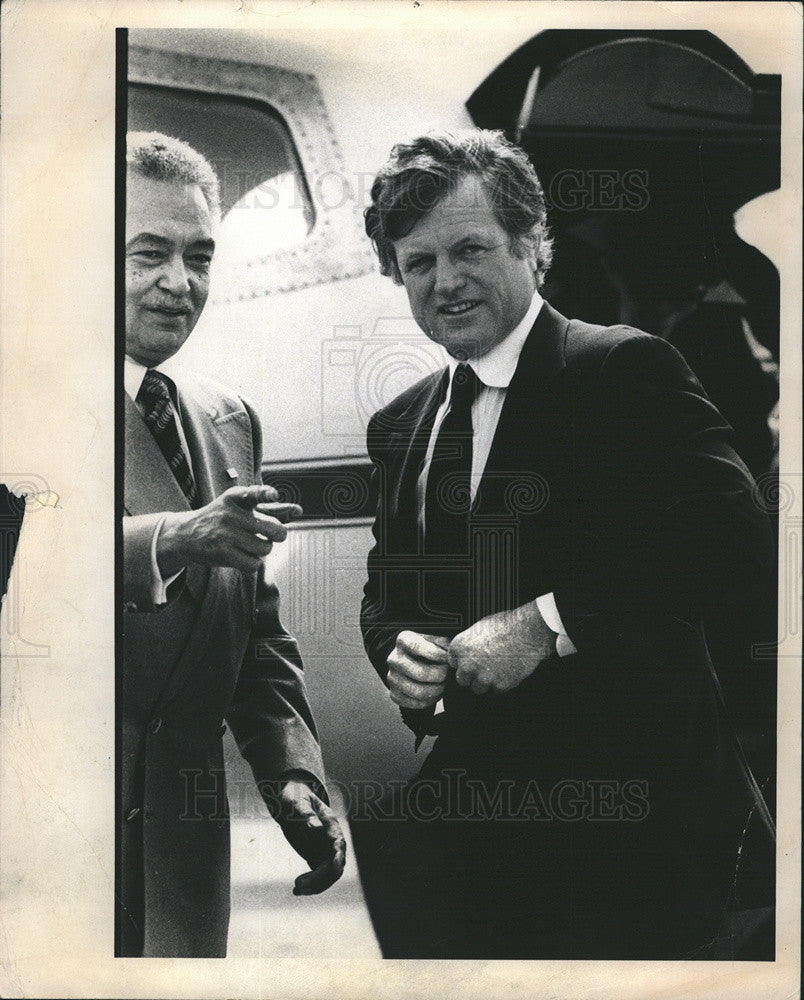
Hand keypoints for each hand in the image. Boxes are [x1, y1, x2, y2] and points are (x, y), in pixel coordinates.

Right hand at [156, 485, 301, 575]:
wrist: (185, 534)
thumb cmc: (222, 519)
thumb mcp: (239, 506)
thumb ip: (269, 507)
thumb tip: (299, 510)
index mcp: (235, 497)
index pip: (254, 493)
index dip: (266, 493)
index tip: (274, 494)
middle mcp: (231, 514)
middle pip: (274, 530)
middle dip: (278, 535)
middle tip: (270, 535)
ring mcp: (227, 534)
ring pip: (266, 549)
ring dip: (262, 550)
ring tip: (250, 545)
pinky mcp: (223, 553)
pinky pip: (254, 564)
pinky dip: (252, 563)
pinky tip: (243, 556)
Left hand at [275, 779, 346, 895]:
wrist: (289, 799)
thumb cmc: (294, 796)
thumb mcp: (297, 802)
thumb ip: (306, 815)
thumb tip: (316, 830)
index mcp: (329, 823)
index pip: (338, 843)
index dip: (338, 856)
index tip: (335, 866)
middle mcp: (330, 839)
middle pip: (334, 864)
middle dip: (320, 877)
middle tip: (298, 883)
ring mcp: (324, 849)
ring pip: (327, 874)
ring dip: (315, 885)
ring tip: (296, 890)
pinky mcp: (316, 857)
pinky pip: (318, 876)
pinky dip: (310, 885)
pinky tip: (297, 890)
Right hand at [386, 631, 449, 708]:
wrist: (414, 660)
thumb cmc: (430, 648)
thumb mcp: (436, 639)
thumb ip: (443, 643)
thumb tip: (452, 654)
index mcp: (403, 640)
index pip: (418, 647)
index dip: (437, 654)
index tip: (448, 658)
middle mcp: (394, 659)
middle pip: (420, 674)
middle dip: (440, 676)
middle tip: (448, 674)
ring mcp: (392, 678)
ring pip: (418, 692)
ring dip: (437, 690)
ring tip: (444, 684)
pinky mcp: (394, 694)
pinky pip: (414, 703)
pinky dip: (430, 701)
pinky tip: (436, 692)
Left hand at [448, 601, 555, 694]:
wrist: (527, 631)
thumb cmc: (506, 625)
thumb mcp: (479, 628)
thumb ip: (468, 644)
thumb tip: (467, 653)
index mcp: (459, 648)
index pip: (453, 663)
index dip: (465, 662)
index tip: (472, 661)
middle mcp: (467, 665)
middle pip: (462, 680)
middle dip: (472, 675)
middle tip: (484, 667)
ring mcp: (483, 677)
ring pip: (478, 688)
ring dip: (486, 682)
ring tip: (498, 669)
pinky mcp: (499, 685)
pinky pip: (497, 690)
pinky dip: (502, 684)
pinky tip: (508, 671)